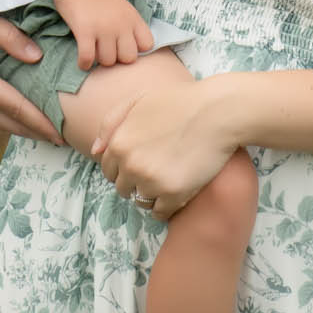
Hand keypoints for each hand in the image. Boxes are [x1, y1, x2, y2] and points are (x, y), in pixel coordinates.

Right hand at [0, 0, 61, 143]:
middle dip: (33, 132)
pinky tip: (17, 119)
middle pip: (5, 122)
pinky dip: (3, 120)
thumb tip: (38, 58)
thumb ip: (12, 39)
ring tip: (43, 133)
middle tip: (61, 139)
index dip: (39, 121)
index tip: (60, 132)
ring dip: (18, 129)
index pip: (15, 107)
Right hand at [51, 0, 155, 70]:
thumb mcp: (122, 7)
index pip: (147, 45)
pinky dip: (84, 64)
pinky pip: (88, 59)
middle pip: (129, 58)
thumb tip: (131, 49)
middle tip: (106, 51)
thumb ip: (129, 25)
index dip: (135, 49)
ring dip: (99, 60)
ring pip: (108, 61)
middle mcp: (121, 24)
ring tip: (93, 52)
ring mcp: (104, 29)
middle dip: (117, 58)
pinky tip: (82, 61)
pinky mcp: (85, 32)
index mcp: (133, 17)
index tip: (123, 47)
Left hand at [92, 78, 238, 218]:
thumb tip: (95, 151)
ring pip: (141, 201)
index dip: (125, 166)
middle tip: (158, 168)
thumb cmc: (180, 101)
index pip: (108, 170)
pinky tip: (178, 190)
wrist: (217, 111)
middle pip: (123, 188)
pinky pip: (160, 212)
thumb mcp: (138, 100)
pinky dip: (167, 206)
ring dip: (151, 194)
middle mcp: (130, 165)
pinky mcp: (173, 193)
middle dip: (136, 181)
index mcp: (119, 143)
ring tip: (169, 178)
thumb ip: (111, 123)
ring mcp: (151, 181)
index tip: (143, 160)